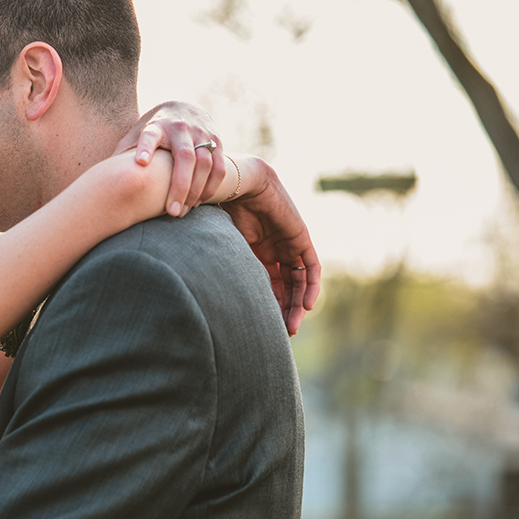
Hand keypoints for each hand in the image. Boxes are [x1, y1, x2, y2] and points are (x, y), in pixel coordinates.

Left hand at [114, 101, 224, 216]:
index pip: (150, 135)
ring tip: (183, 212)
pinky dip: (210, 187)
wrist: (183, 109)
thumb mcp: (135, 134)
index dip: (146, 147)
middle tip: (171, 212)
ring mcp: (201, 134)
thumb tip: (101, 177)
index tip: (140, 162)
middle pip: (185, 157)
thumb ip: (124, 152)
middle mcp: (181, 128)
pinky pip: (219, 168)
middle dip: (180, 186)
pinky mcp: (217, 141)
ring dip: (196, 191)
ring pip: (205, 164)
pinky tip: (198, 203)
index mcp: (157, 126)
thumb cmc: (153, 131)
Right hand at [219, 158, 319, 335]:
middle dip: (284, 311)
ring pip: (298, 281)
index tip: (264, 329)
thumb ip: (228, 269)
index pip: (266, 286)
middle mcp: (274, 251)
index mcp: (255, 253)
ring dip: (298, 304)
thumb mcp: (226, 248)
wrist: (240, 185)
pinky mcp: (301, 238)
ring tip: (293, 325)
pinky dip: (310, 286)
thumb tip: (208, 298)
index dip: (267, 307)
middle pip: (285, 288)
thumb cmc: (224, 212)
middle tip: (283, 333)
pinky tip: (306, 304)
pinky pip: (310, 267)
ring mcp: (289, 245)